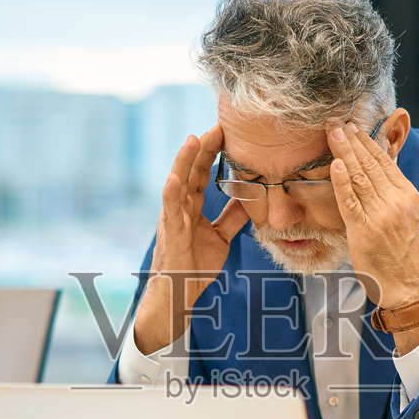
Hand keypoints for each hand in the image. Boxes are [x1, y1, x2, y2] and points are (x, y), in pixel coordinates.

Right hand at [133, 124, 248, 353]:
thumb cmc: (194, 266)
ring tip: (194, 139)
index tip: (227, 132)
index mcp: (191, 206)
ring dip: (185, 161)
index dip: (213, 152)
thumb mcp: (220, 237)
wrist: (179, 294)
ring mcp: (173, 217)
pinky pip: (170, 209)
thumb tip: (249, 200)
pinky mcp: (170, 232)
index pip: (202, 173)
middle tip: (218, 125)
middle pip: (192, 171)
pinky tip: (175, 177)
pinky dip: (172, 192)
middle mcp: (180, 207)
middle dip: (203, 148)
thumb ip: (231, 217)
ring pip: (178, 182)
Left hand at [327, 122, 418, 311]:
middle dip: (352, 140)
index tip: (354, 127)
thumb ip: (391, 197)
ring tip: (332, 132)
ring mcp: (380, 215)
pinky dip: (341, 180)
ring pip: (359, 176)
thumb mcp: (405, 219)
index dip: (367, 142)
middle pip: (370, 164)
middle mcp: (395, 201)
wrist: (410, 287)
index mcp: (407, 196)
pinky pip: (350, 200)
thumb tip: (377, 176)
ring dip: (343, 151)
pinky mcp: (364, 230)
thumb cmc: (403, 257)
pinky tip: (334, 163)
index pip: (384, 162)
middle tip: (336, 121)